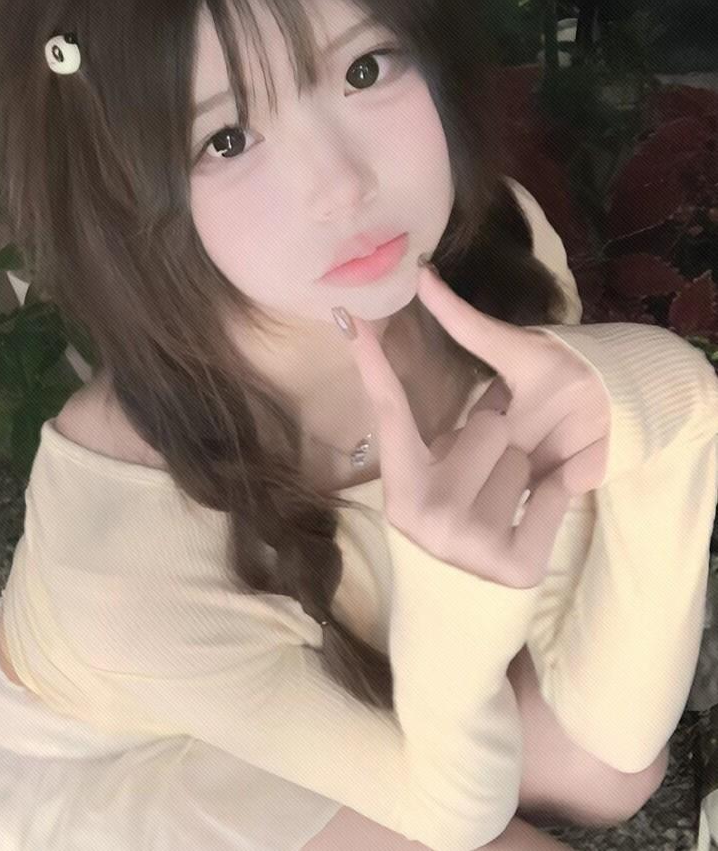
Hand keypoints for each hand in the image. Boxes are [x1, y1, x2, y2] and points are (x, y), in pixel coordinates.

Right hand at [334, 265, 609, 587]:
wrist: (462, 610)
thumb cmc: (449, 517)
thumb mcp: (430, 468)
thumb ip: (420, 422)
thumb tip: (421, 300)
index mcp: (399, 487)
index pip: (388, 410)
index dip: (373, 363)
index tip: (354, 319)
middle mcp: (426, 516)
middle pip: (487, 429)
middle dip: (495, 443)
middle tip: (483, 476)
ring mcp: (469, 546)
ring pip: (523, 461)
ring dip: (524, 474)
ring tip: (503, 500)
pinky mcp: (516, 566)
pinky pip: (555, 497)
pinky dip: (554, 497)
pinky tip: (532, 517)